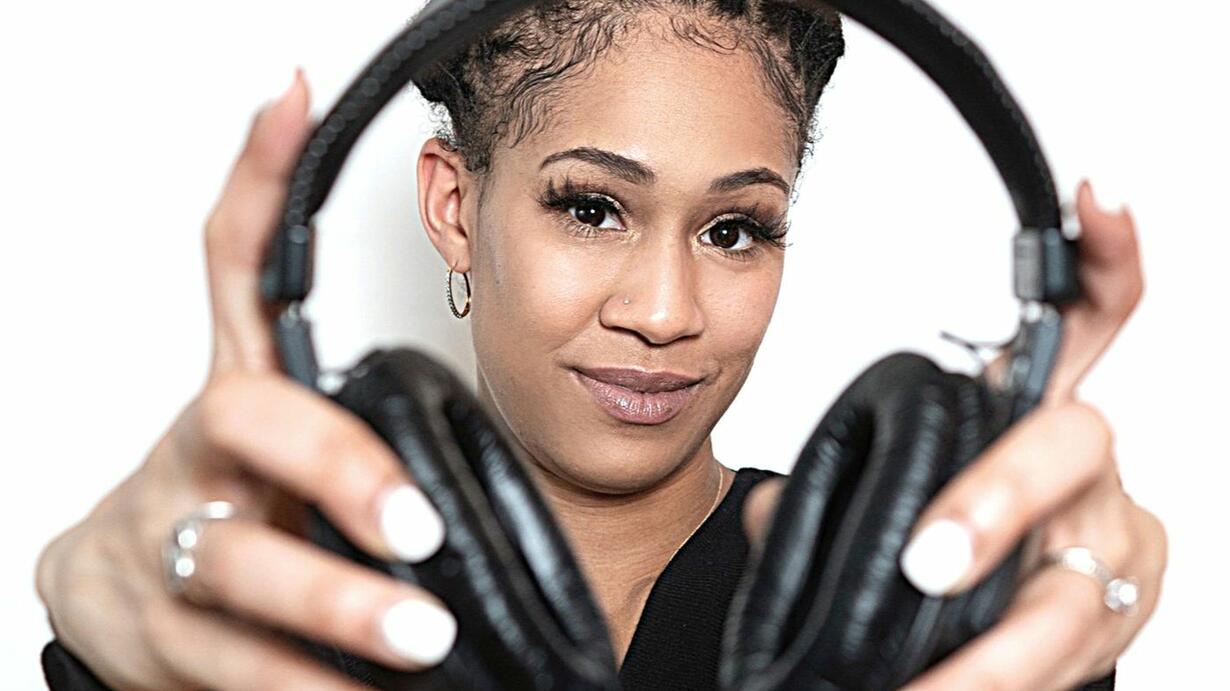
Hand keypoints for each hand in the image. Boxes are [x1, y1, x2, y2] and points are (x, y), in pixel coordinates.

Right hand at [35, 69, 455, 690]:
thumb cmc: (228, 495)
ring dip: (329, 604)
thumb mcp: (282, 430)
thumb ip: (345, 386)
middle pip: (248, 425)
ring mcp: (173, 544)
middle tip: (417, 527)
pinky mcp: (162, 635)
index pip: (233, 265)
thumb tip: (416, 315)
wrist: (121, 591)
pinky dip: (301, 685)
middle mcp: (197, 455)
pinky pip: (235, 668)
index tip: (291, 103)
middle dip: (335, 467)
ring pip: (239, 566)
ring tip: (417, 640)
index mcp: (238, 393)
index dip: (256, 178)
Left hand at [743, 180, 1166, 689]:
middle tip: (926, 559)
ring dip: (1002, 638)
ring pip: (1079, 580)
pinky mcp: (1114, 618)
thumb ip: (832, 491)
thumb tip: (771, 513)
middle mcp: (1081, 468)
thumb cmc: (944, 543)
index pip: (1085, 318)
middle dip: (998, 497)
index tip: (1096, 198)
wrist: (993, 633)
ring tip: (934, 682)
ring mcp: (1107, 542)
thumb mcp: (885, 496)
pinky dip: (1011, 682)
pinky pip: (1074, 652)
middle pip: (1072, 444)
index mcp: (1023, 413)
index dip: (1100, 258)